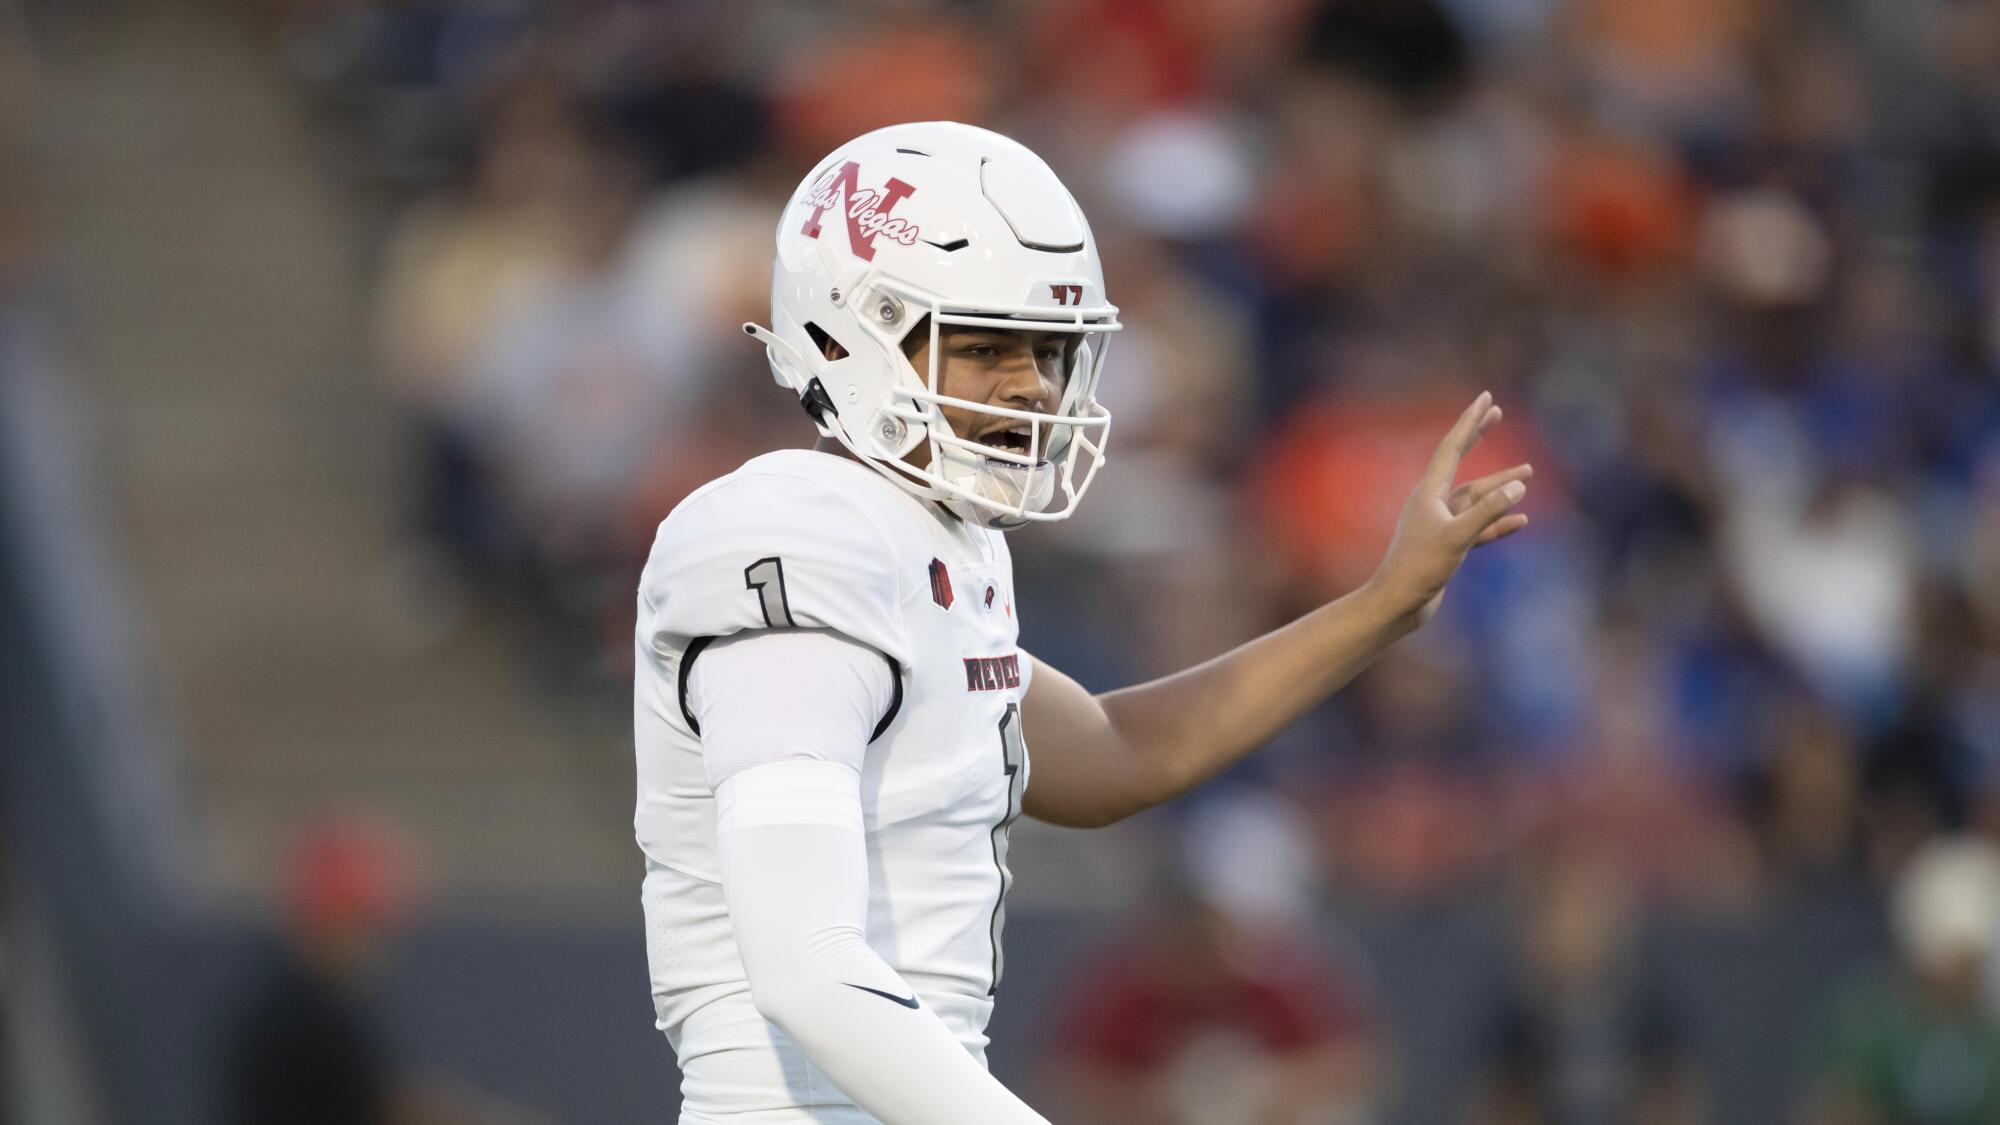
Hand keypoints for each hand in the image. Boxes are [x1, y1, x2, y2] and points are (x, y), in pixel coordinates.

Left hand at [1367, 391, 1530, 629]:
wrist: (1398, 603)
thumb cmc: (1420, 569)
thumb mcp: (1458, 537)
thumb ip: (1488, 512)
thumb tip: (1518, 487)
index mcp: (1429, 493)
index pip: (1452, 447)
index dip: (1470, 422)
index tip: (1486, 398)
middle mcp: (1433, 502)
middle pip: (1460, 461)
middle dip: (1479, 437)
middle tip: (1497, 414)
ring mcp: (1441, 524)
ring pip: (1476, 498)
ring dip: (1500, 487)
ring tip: (1527, 474)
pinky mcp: (1448, 546)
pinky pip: (1479, 527)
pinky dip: (1499, 522)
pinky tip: (1522, 519)